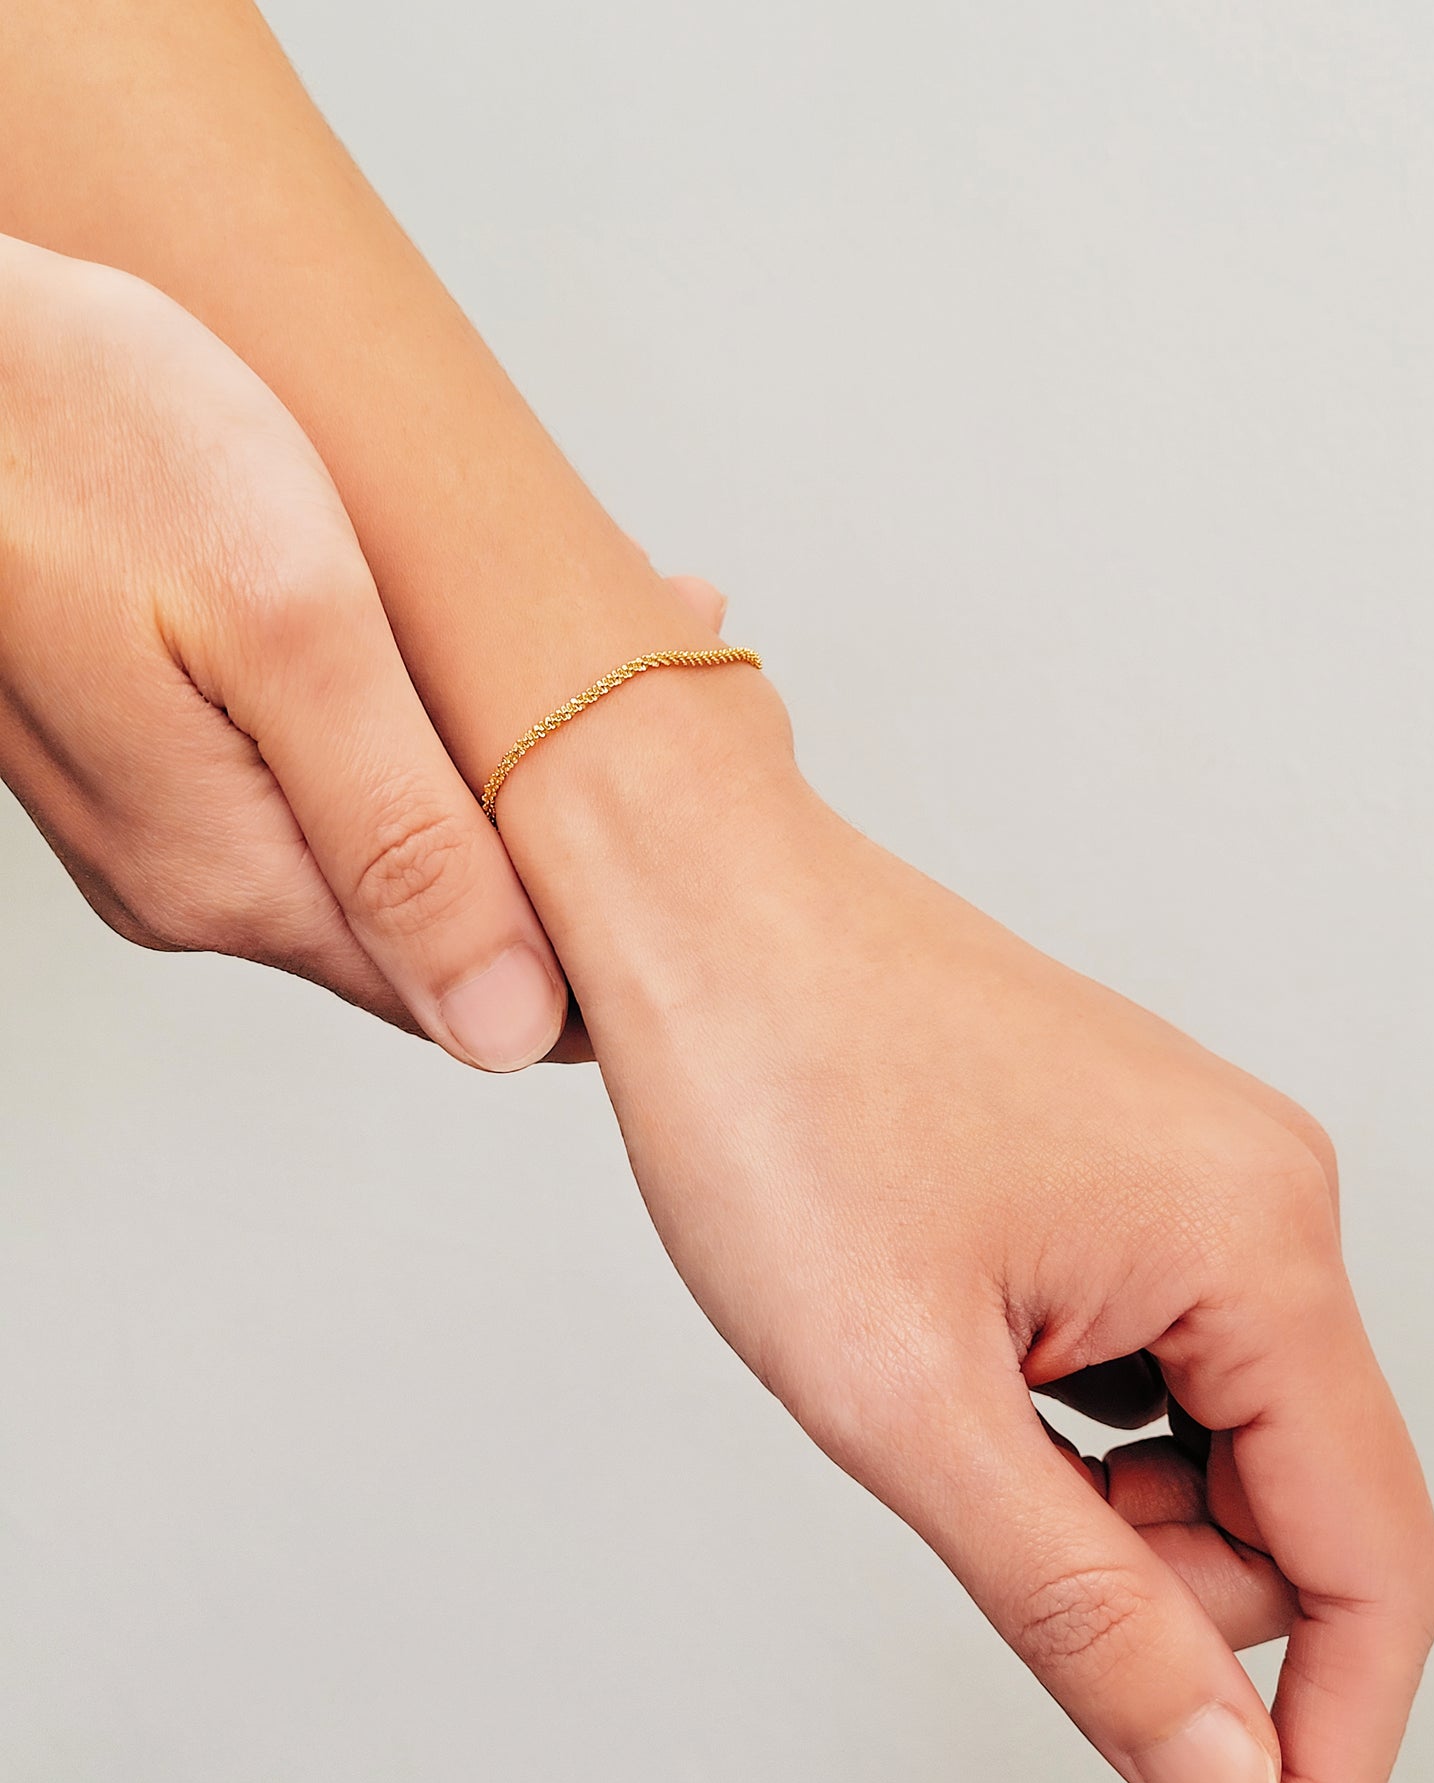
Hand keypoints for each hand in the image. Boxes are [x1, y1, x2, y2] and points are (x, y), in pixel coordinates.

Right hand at [0, 234, 722, 1066]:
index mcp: (242, 878)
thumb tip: (504, 1029)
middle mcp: (199, 886)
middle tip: (660, 690)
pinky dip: (417, 729)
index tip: (681, 810)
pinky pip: (326, 787)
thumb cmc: (91, 441)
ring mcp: (169, 828)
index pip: (472, 993)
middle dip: (558, 829)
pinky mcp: (155, 761)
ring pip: (390, 847)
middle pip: (438, 918)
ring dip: (495, 769)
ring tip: (600, 639)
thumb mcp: (289, 630)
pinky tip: (465, 643)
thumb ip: (400, 841)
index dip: (591, 919)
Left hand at [503, 668, 1433, 1782]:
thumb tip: (1219, 1775)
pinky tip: (941, 1344)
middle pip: (1281, 1503)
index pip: (1369, 1562)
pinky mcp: (1110, 1161)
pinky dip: (1051, 1409)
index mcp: (1252, 1239)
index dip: (1325, 1756)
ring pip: (1195, 1432)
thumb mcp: (906, 1397)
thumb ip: (1081, 1605)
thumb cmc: (774, 1088)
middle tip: (967, 1506)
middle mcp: (1252, 1189)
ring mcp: (1183, 1166)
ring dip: (1080, 1488)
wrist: (690, 906)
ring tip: (924, 1394)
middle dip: (1148, 1579)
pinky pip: (1133, 1350)